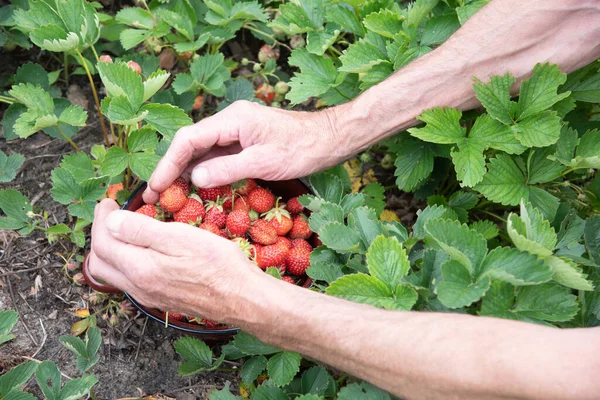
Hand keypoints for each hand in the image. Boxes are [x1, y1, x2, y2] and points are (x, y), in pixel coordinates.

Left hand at [88, 199, 269, 322]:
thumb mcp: (180, 237)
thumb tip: (111, 221)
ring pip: (114, 275)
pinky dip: (127, 262)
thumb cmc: (218, 265)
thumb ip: (141, 231)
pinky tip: (146, 250)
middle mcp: (139, 288)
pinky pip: (131, 281)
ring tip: (126, 229)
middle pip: (100, 263)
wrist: (243, 298)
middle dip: (100, 235)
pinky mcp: (162, 300)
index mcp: (139, 269)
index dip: (101, 219)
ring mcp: (150, 297)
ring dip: (112, 250)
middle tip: (112, 215)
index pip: (102, 243)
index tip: (109, 201)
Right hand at [143, 100, 344, 203]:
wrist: (329, 139)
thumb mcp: (264, 162)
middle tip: (154, 198)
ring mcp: (237, 133)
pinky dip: (204, 174)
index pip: (189, 139)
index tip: (156, 187)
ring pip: (202, 153)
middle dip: (171, 170)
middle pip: (190, 145)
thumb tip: (194, 178)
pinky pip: (217, 158)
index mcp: (232, 120)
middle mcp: (230, 123)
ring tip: (168, 199)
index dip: (168, 163)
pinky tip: (195, 191)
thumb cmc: (302, 148)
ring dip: (184, 174)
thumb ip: (227, 169)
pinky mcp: (244, 144)